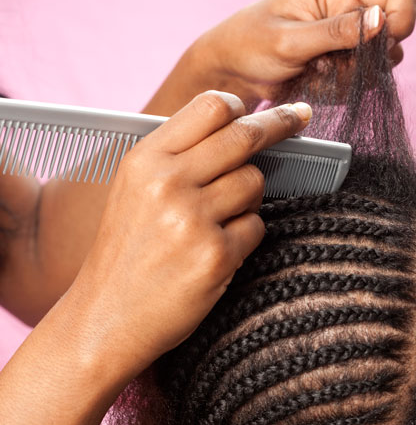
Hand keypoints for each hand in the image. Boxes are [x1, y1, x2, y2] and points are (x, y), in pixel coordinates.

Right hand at [67, 92, 311, 372]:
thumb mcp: (134, 190)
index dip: (242, 108)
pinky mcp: (216, 255)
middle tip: (300, 116)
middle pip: (244, 136)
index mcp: (145, 160)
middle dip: (280, 124)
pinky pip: (257, 226)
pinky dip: (245, 236)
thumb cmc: (127, 252)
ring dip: (248, 199)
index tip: (263, 110)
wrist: (107, 317)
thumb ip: (178, 156)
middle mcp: (168, 183)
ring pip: (255, 182)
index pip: (210, 107)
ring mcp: (193, 220)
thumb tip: (238, 126)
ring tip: (218, 220)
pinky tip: (217, 250)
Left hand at [196, 0, 415, 103]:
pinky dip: (341, 88)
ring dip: (351, 77)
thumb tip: (380, 20)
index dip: (400, 20)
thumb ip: (336, 31)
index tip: (376, 47)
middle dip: (367, 59)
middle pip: (395, 33)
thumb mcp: (290, 40)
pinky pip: (363, 81)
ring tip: (315, 72)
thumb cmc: (251, 43)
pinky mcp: (346, 60)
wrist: (236, 70)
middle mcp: (350, 7)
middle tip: (329, 64)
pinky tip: (315, 80)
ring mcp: (350, 36)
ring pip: (380, 63)